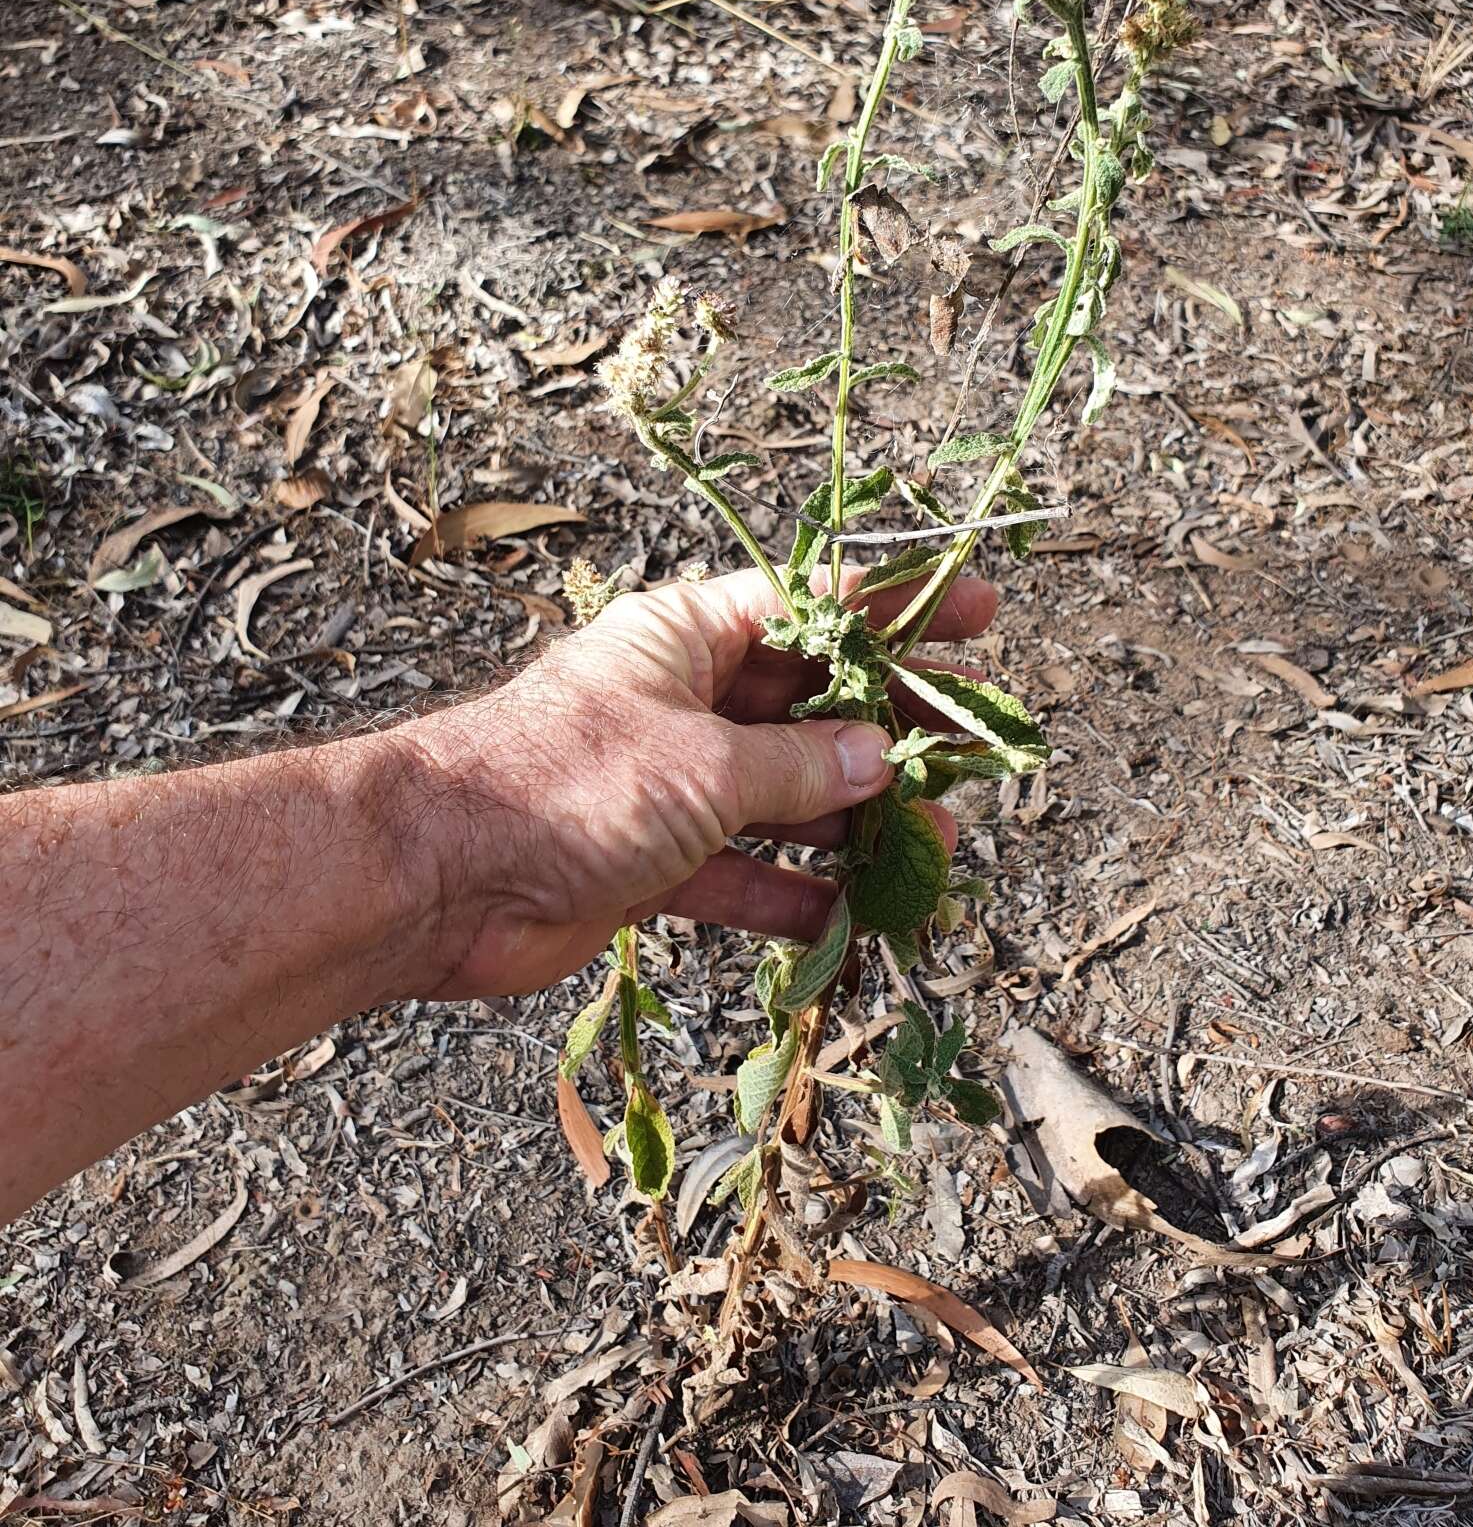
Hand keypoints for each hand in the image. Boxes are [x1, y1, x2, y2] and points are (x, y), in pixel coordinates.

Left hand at [401, 567, 997, 998]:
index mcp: (687, 637)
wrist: (440, 879)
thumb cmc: (563, 783)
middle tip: (973, 749)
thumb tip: (880, 760)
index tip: (979, 612)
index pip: (812, 608)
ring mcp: (668, 784)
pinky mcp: (651, 862)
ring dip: (856, 824)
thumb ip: (802, 768)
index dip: (897, 609)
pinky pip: (743, 873)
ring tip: (936, 845)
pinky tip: (855, 918)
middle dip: (890, 730)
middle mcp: (682, 701)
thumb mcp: (705, 764)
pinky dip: (794, 896)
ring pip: (786, 797)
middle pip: (811, 706)